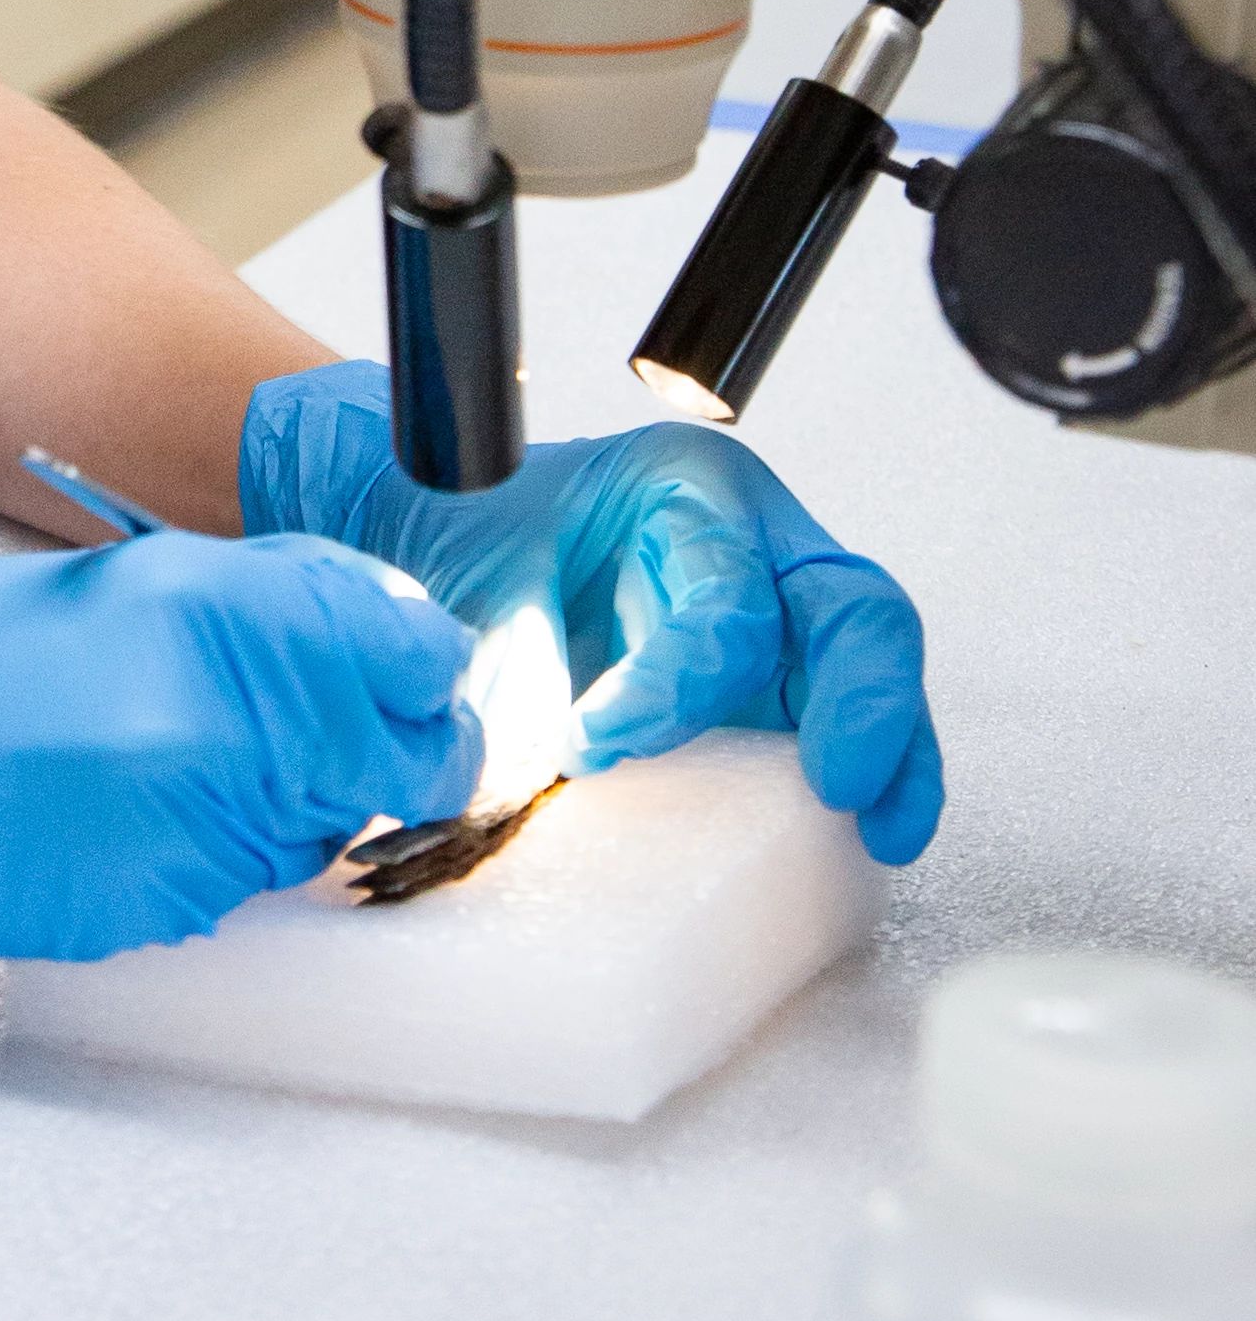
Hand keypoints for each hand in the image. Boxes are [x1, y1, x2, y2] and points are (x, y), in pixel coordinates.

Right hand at [0, 537, 477, 988]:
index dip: (429, 685)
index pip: (415, 658)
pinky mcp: (156, 903)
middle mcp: (224, 713)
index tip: (421, 694)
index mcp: (218, 607)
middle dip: (369, 760)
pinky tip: (121, 817)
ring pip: (318, 835)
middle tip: (304, 748)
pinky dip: (205, 861)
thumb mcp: (122, 589)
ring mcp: (194, 820)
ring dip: (278, 812)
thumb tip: (384, 652)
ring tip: (163, 768)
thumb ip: (263, 615)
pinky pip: (237, 891)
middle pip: (394, 762)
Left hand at [239, 361, 942, 864]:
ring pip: (871, 668)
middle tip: (835, 782)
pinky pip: (847, 721)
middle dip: (860, 699)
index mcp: (682, 487)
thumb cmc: (460, 540)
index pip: (719, 601)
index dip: (667, 687)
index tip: (588, 745)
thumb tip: (531, 769)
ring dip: (891, 750)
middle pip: (850, 609)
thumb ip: (513, 670)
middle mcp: (752, 543)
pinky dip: (876, 773)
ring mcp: (776, 614)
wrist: (429, 547)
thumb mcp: (479, 584)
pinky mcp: (776, 684)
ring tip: (886, 829)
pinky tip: (876, 832)